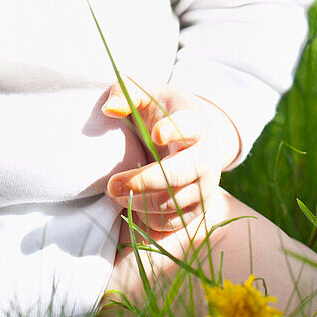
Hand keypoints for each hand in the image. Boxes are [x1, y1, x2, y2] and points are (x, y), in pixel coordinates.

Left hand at [102, 78, 240, 232]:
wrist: (196, 139)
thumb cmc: (163, 113)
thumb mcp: (147, 94)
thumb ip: (125, 93)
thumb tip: (110, 110)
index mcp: (195, 123)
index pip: (189, 126)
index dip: (175, 130)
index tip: (156, 134)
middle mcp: (206, 157)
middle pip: (177, 174)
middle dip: (142, 181)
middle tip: (111, 184)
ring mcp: (205, 186)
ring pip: (170, 202)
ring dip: (138, 201)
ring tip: (114, 191)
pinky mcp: (198, 210)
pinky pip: (171, 223)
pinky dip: (147, 219)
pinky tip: (130, 204)